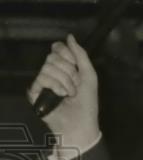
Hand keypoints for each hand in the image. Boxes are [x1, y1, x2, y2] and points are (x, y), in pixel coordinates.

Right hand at [27, 34, 99, 153]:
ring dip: (65, 81)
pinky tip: (60, 96)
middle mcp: (52, 73)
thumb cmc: (87, 103)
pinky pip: (41, 78)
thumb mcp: (89, 75)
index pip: (57, 48)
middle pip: (52, 56)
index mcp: (64, 67)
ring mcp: (42, 83)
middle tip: (75, 85)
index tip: (76, 66)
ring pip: (48, 67)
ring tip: (70, 93)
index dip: (66, 54)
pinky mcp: (35, 92)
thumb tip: (70, 36)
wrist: (81, 123)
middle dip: (70, 71)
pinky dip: (55, 86)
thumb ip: (81, 54)